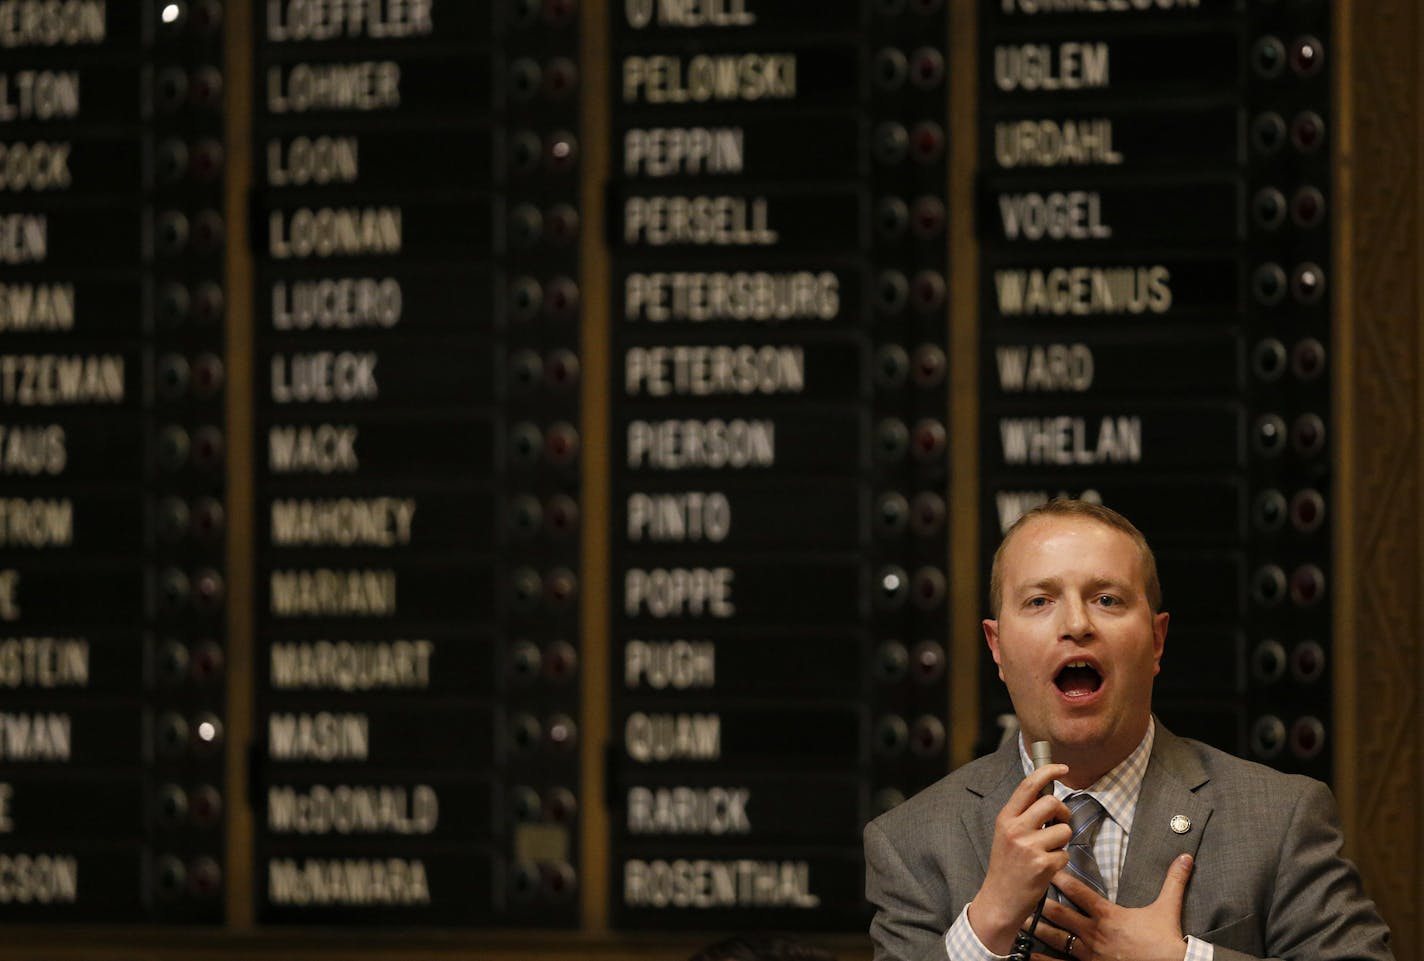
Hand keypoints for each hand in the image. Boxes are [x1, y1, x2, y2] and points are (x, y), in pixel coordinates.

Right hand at [966, 763, 1071, 954]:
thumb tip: (1049, 797)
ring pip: (1063, 830)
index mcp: (1005, 818)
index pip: (1028, 785)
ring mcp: (1029, 847)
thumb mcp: (1007, 835)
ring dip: (1062, 841)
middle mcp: (1015, 829)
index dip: (1047, 771)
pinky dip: (1061, 861)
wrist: (999, 901)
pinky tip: (1046, 869)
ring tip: (1048, 852)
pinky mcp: (1043, 865)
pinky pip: (1065, 853)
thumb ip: (1024, 816)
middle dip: (1063, 812)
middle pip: (1052, 803)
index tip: (1061, 767)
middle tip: (1059, 824)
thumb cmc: (1006, 867)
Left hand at [1031, 854, 1194, 960]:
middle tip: (1023, 890)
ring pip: (1056, 939)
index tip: (1045, 865)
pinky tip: (1027, 956)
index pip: (1078, 892)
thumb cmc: (1166, 940)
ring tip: (1019, 919)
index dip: (1060, 878)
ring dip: (1037, 929)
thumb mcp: (1168, 908)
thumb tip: (1186, 856)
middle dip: (1040, 902)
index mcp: (1108, 915)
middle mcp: (1094, 933)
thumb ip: (1173, 880)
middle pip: (1060, 914)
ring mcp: (1090, 954)